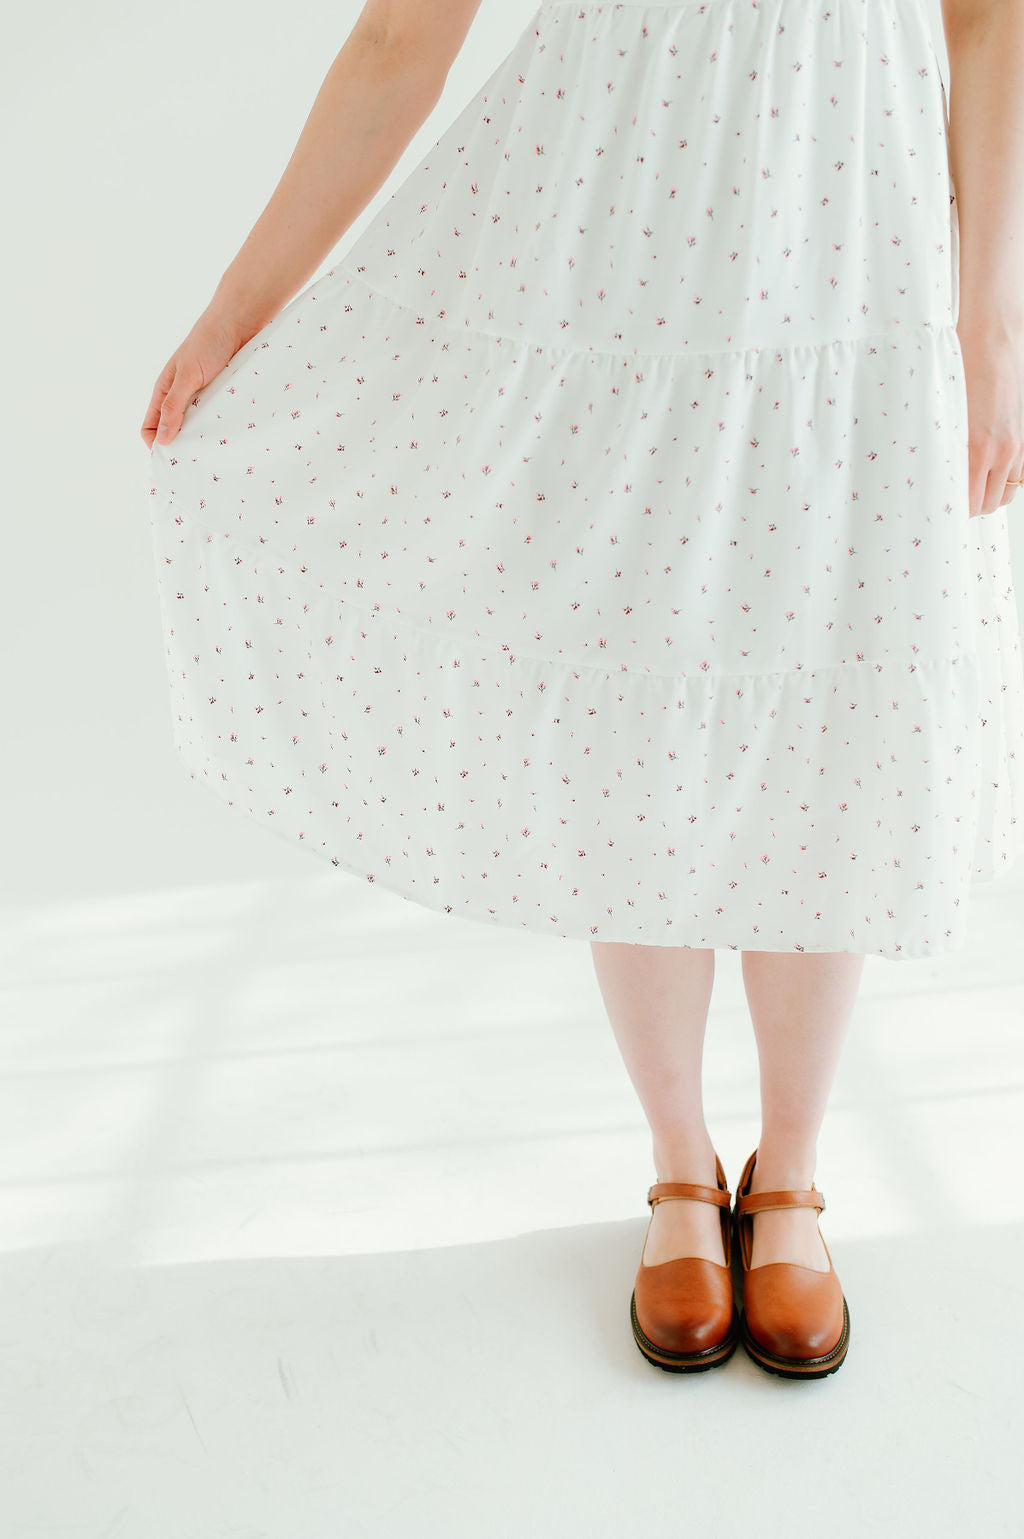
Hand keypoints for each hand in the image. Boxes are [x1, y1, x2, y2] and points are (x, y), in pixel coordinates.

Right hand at [140, 305, 262, 449]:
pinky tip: (231, 440)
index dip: (156, 446)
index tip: (173, 462)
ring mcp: (203, 399)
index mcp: (165, 392)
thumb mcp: (188, 375)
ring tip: (216, 456)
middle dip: (182, 449)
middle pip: (174, 433)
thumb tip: (163, 441)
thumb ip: (174, 405)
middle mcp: (181, 398)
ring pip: (198, 429)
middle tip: (198, 467)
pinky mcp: (223, 398)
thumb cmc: (209, 342)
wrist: (240, 321)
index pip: (150, 428)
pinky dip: (221, 431)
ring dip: (204, 442)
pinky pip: (218, 420)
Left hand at [956, 313, 1023, 518]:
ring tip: (969, 493)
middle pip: (987, 505)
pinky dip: (1004, 482)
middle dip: (968, 509)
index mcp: (975, 448)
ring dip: (988, 498)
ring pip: (1006, 493)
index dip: (953, 513)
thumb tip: (935, 474)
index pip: (967, 503)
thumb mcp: (943, 413)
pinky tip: (989, 476)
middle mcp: (1001, 450)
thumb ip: (943, 448)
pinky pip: (1019, 475)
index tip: (938, 511)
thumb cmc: (962, 368)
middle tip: (949, 505)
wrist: (992, 337)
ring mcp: (1017, 444)